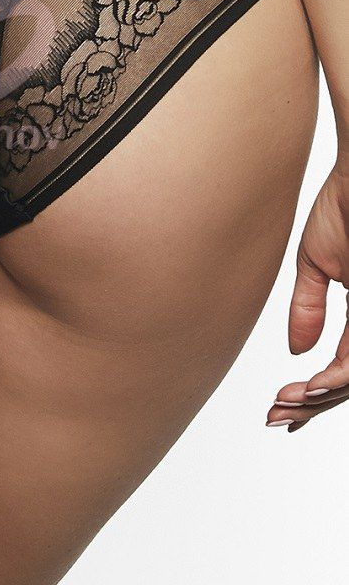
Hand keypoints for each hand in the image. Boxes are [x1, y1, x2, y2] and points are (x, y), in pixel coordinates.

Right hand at [267, 160, 348, 431]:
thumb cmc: (345, 203)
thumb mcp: (319, 262)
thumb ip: (309, 307)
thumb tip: (297, 350)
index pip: (345, 367)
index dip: (314, 392)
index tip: (280, 405)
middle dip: (313, 403)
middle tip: (278, 416)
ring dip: (324, 396)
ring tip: (291, 404)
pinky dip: (339, 376)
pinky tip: (313, 388)